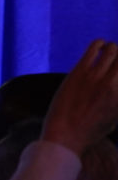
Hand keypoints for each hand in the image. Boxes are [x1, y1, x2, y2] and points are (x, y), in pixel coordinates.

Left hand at [41, 39, 117, 155]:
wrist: (66, 135)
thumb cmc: (90, 130)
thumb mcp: (114, 118)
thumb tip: (116, 84)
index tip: (117, 74)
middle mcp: (115, 84)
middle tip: (117, 60)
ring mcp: (97, 77)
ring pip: (113, 50)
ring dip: (113, 48)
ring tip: (110, 50)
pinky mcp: (80, 71)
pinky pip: (93, 49)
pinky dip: (99, 43)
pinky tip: (99, 44)